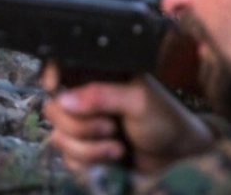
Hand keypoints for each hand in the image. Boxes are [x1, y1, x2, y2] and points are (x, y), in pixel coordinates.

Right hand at [41, 67, 214, 176]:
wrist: (178, 159)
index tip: (55, 87)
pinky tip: (113, 159)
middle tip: (110, 127)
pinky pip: (68, 158)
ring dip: (88, 148)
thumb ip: (101, 96)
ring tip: (118, 147)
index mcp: (98, 76)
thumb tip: (63, 99)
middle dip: (80, 125)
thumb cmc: (165, 121)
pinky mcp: (85, 152)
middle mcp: (86, 99)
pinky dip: (89, 162)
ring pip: (59, 136)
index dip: (52, 75)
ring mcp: (84, 127)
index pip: (61, 67)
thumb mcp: (138, 100)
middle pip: (54, 108)